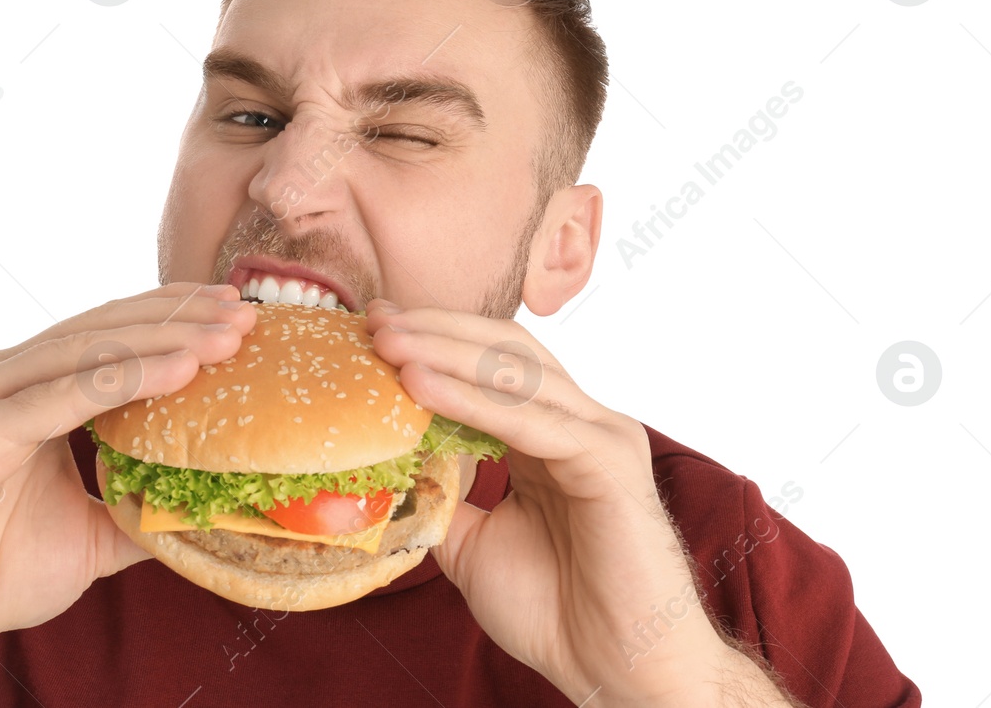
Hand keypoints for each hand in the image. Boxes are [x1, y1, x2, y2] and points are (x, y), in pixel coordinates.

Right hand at [0, 283, 256, 677]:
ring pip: (91, 350)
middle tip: (246, 313)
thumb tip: (207, 512)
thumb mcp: (90, 534)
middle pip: (105, 329)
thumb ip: (139, 507)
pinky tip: (181, 369)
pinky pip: (66, 393)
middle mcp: (1, 376)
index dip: (170, 318)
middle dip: (180, 318)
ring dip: (167, 339)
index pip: (108, 334)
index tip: (233, 312)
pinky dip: (127, 378)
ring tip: (228, 337)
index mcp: (24, 387)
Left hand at [365, 302, 787, 706]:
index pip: (492, 362)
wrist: (615, 669)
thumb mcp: (472, 543)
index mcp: (552, 433)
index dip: (435, 340)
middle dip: (436, 331)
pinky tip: (422, 388)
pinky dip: (471, 401)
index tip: (375, 328)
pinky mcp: (609, 461)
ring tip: (389, 344)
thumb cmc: (556, 611)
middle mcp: (580, 422)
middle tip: (376, 321)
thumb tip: (392, 466)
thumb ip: (443, 495)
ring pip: (517, 373)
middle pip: (505, 350)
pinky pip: (530, 421)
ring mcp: (600, 435)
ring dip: (446, 354)